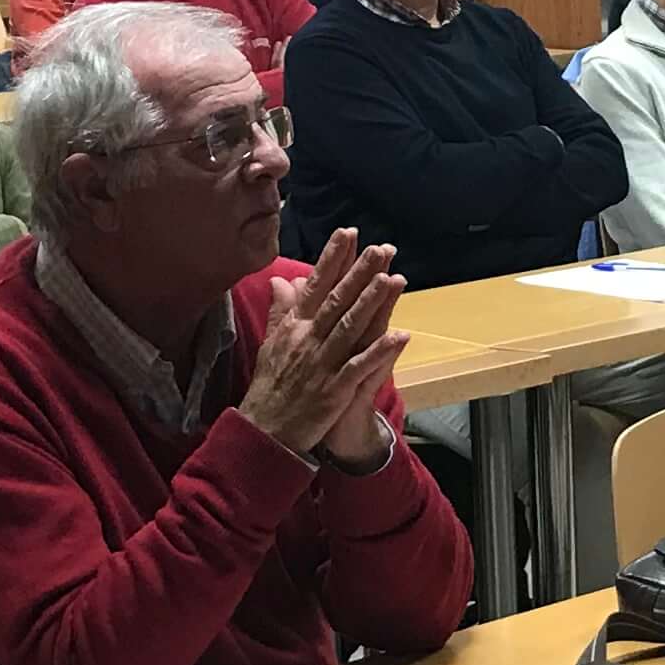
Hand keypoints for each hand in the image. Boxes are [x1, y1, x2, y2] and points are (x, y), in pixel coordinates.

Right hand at [238, 233, 407, 457]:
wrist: (264, 431)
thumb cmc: (270, 387)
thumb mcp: (271, 344)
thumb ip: (280, 310)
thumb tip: (280, 279)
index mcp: (293, 327)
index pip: (315, 285)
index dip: (333, 259)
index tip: (349, 233)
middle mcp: (307, 340)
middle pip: (337, 300)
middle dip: (359, 272)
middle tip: (381, 248)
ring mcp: (321, 364)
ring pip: (349, 327)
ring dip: (372, 302)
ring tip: (393, 278)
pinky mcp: (334, 389)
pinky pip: (359, 366)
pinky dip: (379, 351)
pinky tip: (400, 335)